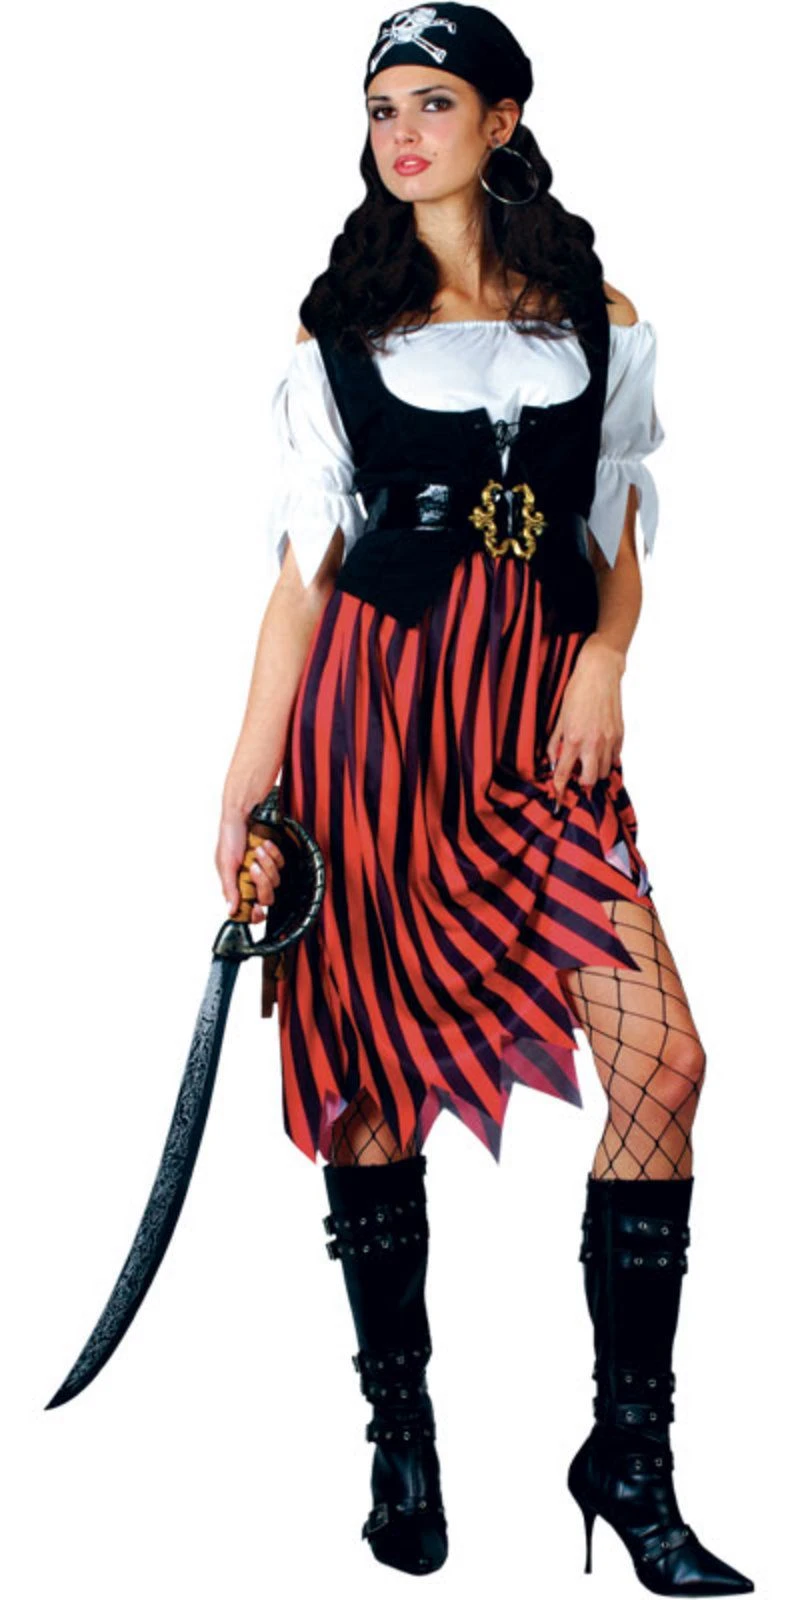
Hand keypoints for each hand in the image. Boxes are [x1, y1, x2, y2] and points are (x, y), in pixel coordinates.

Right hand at [215, 809, 284, 923]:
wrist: (244, 814)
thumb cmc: (229, 836)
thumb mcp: (225, 864)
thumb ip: (229, 889)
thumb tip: (231, 910)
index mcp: (237, 886)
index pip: (249, 910)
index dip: (254, 914)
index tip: (256, 910)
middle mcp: (251, 881)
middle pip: (266, 899)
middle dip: (262, 882)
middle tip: (252, 867)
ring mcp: (264, 871)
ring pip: (276, 882)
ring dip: (266, 864)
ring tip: (256, 850)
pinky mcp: (274, 859)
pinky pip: (281, 865)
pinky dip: (273, 854)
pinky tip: (264, 845)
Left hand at [546, 637, 625, 805]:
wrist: (600, 673)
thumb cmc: (577, 691)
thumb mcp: (560, 718)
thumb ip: (556, 742)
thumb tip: (552, 761)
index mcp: (574, 739)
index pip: (565, 773)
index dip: (560, 788)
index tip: (558, 796)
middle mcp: (593, 743)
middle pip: (590, 780)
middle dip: (582, 783)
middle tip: (576, 775)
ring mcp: (609, 740)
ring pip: (605, 772)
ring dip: (595, 771)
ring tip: (588, 761)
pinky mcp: (620, 734)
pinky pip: (616, 758)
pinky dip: (608, 760)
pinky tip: (600, 752)